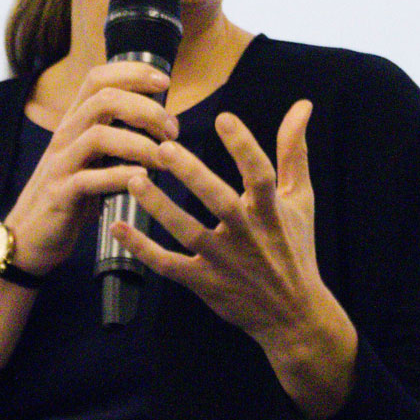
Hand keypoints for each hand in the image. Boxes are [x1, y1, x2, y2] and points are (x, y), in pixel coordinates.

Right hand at [4, 60, 179, 276]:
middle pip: (103, 99)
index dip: (132, 72)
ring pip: (98, 135)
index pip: (98, 79)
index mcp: (75, 123)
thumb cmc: (70, 194)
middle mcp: (65, 136)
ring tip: (165, 157)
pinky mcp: (60, 195)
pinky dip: (119, 176)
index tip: (164, 81)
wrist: (28, 237)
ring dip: (140, 143)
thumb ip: (116, 135)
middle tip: (172, 130)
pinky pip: (88, 179)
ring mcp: (60, 164)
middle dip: (146, 109)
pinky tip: (142, 179)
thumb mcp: (92, 157)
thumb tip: (159, 120)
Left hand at [115, 100, 359, 413]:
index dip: (244, 147)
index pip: (260, 174)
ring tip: (134, 179)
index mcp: (272, 211)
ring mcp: (224, 261)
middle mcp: (248, 235)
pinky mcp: (204, 283)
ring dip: (159, 207)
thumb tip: (302, 104)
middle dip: (192, 175)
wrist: (293, 315)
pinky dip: (141, 249)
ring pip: (188, 232)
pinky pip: (168, 265)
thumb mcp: (301, 198)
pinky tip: (117, 227)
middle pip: (219, 202)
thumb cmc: (295, 247)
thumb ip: (295, 151)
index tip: (223, 117)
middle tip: (163, 147)